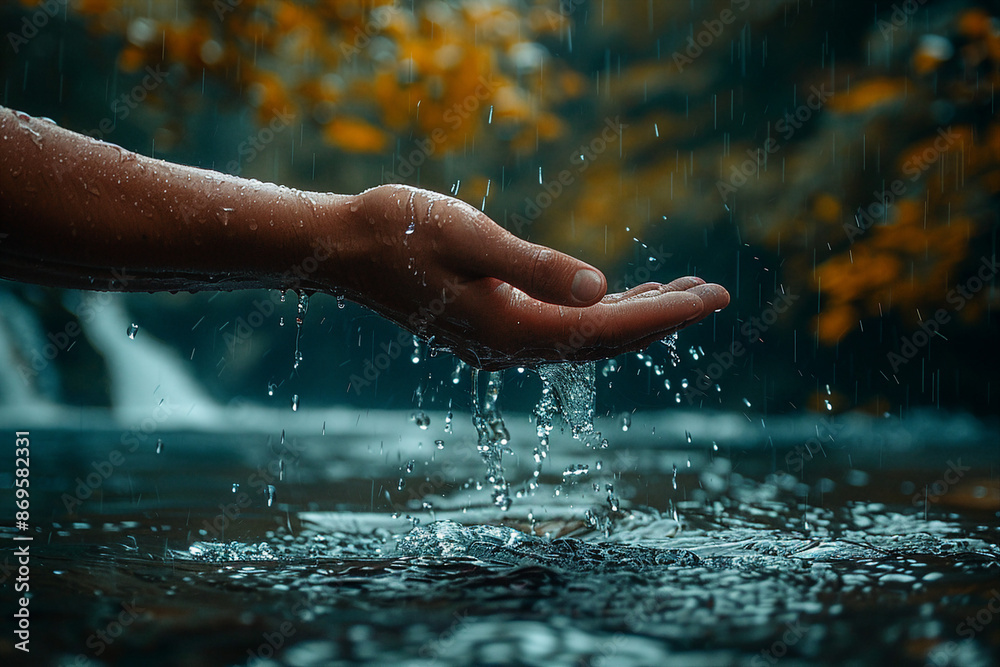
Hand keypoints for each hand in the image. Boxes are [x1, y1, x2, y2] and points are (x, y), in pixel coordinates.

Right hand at [327, 185, 729, 369]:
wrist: (340, 249)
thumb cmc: (399, 231)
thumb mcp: (471, 238)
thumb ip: (535, 267)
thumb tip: (602, 290)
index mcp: (510, 327)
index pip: (607, 327)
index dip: (666, 314)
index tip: (714, 299)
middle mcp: (508, 346)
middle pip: (603, 339)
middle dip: (662, 317)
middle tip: (714, 294)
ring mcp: (497, 341)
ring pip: (582, 336)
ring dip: (633, 315)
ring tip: (680, 292)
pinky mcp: (488, 326)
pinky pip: (559, 328)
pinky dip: (597, 313)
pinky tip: (614, 295)